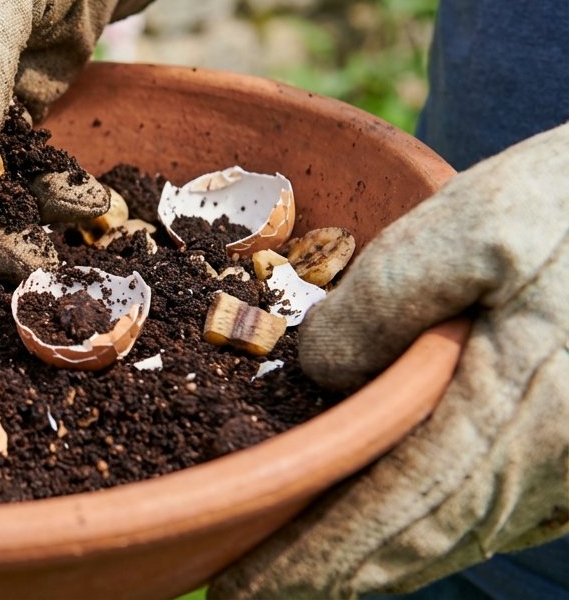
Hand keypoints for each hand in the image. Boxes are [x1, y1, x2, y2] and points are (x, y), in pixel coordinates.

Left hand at [213, 122, 568, 597]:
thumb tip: (321, 373)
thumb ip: (385, 297)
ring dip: (392, 558)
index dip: (321, 553)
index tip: (247, 585)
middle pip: (430, 538)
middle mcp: (559, 455)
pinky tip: (407, 533)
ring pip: (472, 535)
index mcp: (524, 403)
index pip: (400, 505)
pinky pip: (513, 515)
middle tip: (257, 588)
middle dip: (340, 570)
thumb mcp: (472, 222)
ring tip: (315, 568)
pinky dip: (449, 532)